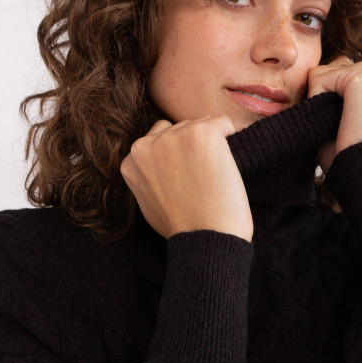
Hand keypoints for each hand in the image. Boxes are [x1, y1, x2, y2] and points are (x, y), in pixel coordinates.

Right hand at [120, 116, 252, 241]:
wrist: (207, 239)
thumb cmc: (184, 228)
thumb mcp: (149, 202)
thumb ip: (148, 176)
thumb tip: (161, 165)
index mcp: (131, 160)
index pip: (157, 139)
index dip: (177, 157)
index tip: (187, 177)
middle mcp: (146, 144)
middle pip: (178, 128)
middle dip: (192, 147)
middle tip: (202, 178)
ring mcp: (174, 136)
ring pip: (200, 124)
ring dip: (211, 145)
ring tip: (213, 177)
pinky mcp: (202, 133)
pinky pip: (223, 123)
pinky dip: (230, 140)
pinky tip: (226, 166)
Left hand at [307, 57, 361, 174]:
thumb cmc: (349, 153)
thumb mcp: (342, 119)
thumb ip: (332, 94)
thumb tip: (308, 79)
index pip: (336, 73)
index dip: (326, 99)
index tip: (339, 125)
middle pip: (328, 69)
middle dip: (322, 96)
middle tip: (337, 126)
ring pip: (321, 73)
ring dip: (319, 100)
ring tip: (337, 123)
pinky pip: (318, 78)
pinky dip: (317, 100)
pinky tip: (336, 119)